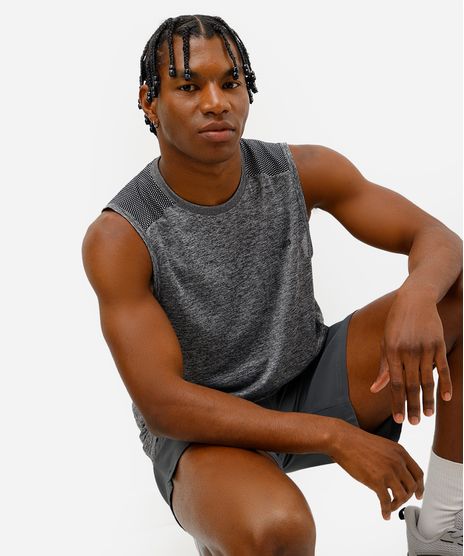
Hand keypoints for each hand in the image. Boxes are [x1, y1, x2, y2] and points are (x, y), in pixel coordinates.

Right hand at [330, 421, 423, 519]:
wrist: (343, 440)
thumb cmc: (358, 442)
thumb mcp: (383, 445)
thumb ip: (393, 457)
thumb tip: (396, 473)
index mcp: (400, 452)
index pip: (417, 473)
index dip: (420, 487)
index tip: (418, 495)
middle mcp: (397, 462)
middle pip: (412, 486)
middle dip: (407, 496)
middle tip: (400, 501)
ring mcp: (388, 472)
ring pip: (402, 496)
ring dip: (397, 504)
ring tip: (390, 506)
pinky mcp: (376, 481)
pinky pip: (386, 501)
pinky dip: (387, 510)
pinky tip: (384, 514)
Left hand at [369, 292, 452, 424]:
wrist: (415, 299)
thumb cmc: (396, 322)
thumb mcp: (385, 341)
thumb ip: (383, 367)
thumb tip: (375, 389)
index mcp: (391, 351)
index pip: (393, 382)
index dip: (396, 401)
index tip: (398, 418)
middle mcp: (408, 351)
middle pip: (411, 384)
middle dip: (412, 405)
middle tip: (413, 423)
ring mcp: (425, 348)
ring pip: (427, 379)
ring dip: (428, 399)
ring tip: (427, 416)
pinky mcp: (438, 344)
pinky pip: (443, 368)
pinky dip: (446, 383)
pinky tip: (446, 398)